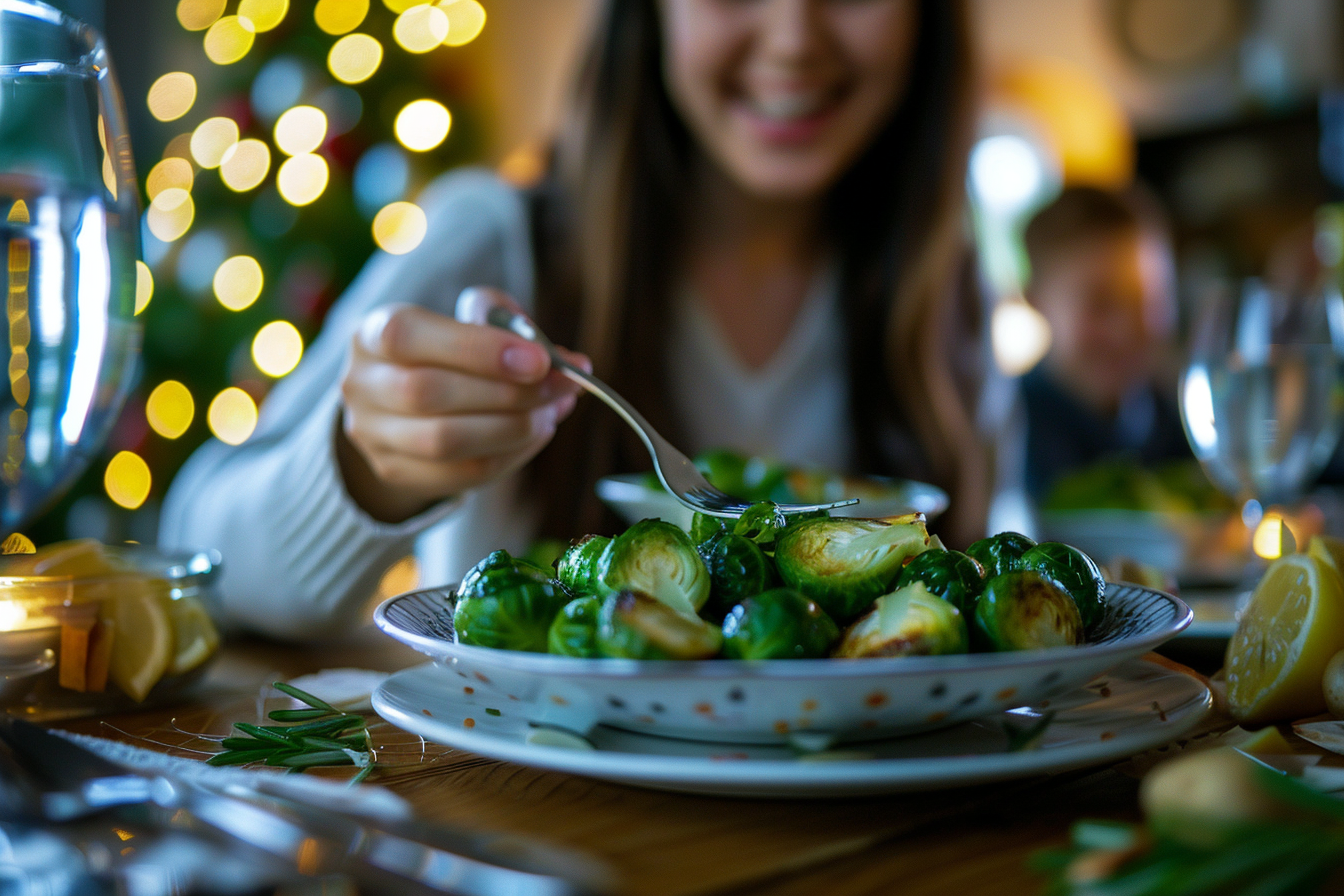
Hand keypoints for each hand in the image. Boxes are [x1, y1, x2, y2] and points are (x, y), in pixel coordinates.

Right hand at [337, 289, 586, 521]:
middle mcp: (361, 385)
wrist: (402, 403)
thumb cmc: (446, 352)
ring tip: (551, 412)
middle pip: (428, 393)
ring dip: (513, 428)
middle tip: (560, 387)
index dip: (476, 349)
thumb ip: (508, 325)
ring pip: (445, 441)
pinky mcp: (396, 472)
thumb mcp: (468, 320)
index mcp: (372, 333)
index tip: (538, 359)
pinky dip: (510, 456)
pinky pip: (461, 473)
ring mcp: (373, 435)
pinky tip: (536, 434)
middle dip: (507, 391)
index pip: (409, 336)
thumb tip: (565, 361)